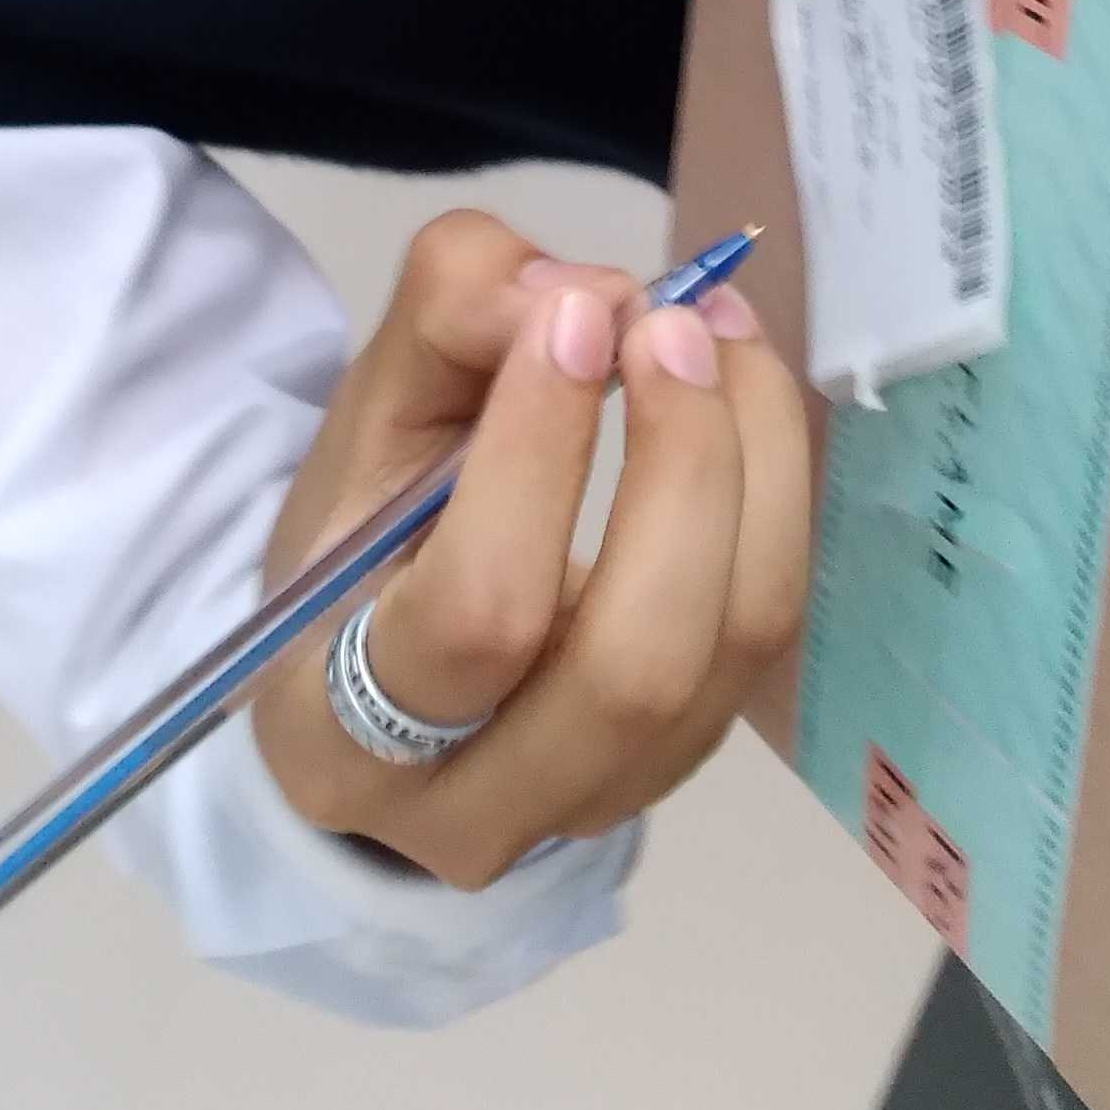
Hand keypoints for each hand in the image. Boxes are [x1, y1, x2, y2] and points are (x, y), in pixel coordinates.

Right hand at [251, 210, 809, 891]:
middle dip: (681, 469)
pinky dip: (774, 497)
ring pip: (726, 653)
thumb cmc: (368, 529)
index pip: (475, 613)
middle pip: (631, 667)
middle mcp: (468, 811)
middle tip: (671, 325)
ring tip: (718, 331)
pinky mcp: (682, 764)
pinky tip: (741, 397)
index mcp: (335, 732)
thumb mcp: (367, 411)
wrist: (390, 651)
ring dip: (753, 470)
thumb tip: (590, 298)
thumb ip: (452, 316)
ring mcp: (593, 804)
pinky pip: (764, 637)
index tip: (573, 313)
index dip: (540, 456)